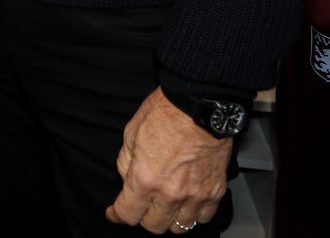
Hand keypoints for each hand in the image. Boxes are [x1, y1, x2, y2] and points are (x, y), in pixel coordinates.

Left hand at [106, 88, 230, 233]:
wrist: (200, 103)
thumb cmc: (167, 112)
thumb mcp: (131, 133)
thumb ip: (126, 163)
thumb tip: (127, 180)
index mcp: (146, 178)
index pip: (127, 213)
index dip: (117, 215)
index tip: (115, 213)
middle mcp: (171, 193)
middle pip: (154, 226)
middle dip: (143, 217)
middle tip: (142, 205)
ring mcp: (196, 194)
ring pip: (180, 226)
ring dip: (170, 219)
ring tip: (166, 206)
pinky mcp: (215, 190)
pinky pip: (204, 217)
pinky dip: (194, 214)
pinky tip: (187, 203)